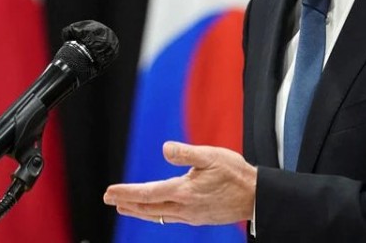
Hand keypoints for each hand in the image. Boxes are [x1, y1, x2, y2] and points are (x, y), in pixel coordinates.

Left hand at [103, 141, 256, 225]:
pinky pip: (169, 217)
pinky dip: (154, 213)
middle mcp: (184, 207)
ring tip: (123, 207)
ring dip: (138, 210)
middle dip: (126, 202)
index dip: (126, 192)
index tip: (109, 191)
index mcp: (184, 191)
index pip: (148, 193)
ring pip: (157, 214)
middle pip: (148, 207)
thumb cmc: (235, 174)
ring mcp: (190, 215)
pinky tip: (153, 210)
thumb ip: (186, 153)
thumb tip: (165, 149)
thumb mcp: (212, 156)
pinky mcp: (197, 217)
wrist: (256, 197)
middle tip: (108, 198)